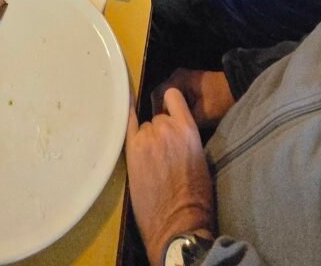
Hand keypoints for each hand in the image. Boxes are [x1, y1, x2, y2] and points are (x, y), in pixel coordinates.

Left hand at [126, 91, 215, 265]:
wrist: (179, 223)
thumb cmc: (195, 198)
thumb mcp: (199, 158)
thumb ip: (185, 138)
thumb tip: (176, 134)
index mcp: (187, 128)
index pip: (173, 96)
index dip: (171, 104)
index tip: (170, 111)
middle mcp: (165, 126)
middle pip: (157, 118)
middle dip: (160, 132)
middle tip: (164, 155)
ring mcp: (146, 137)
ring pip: (144, 129)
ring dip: (147, 140)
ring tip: (152, 164)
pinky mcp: (131, 151)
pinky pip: (126, 125)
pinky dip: (126, 117)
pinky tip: (121, 107)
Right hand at [151, 69, 234, 131]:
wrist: (237, 89)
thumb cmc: (219, 101)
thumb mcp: (201, 115)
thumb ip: (183, 121)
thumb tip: (170, 131)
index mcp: (177, 80)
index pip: (157, 96)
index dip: (157, 113)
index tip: (160, 129)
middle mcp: (176, 77)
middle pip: (160, 96)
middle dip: (161, 113)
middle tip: (164, 130)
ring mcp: (182, 80)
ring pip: (167, 98)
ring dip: (168, 111)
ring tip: (170, 127)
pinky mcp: (188, 86)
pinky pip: (175, 98)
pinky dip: (175, 109)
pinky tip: (178, 121)